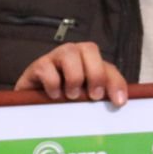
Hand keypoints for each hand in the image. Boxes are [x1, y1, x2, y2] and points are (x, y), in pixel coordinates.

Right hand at [13, 43, 128, 105]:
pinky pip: (46, 67)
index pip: (108, 66)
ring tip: (72, 95)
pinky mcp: (37, 67)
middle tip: (94, 96)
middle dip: (96, 73)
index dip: (116, 82)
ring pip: (69, 52)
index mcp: (90, 63)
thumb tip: (119, 102)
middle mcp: (73, 55)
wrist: (33, 105)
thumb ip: (102, 97)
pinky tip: (54, 96)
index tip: (118, 102)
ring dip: (75, 76)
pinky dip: (52, 83)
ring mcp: (54, 58)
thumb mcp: (85, 100)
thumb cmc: (63, 101)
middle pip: (89, 48)